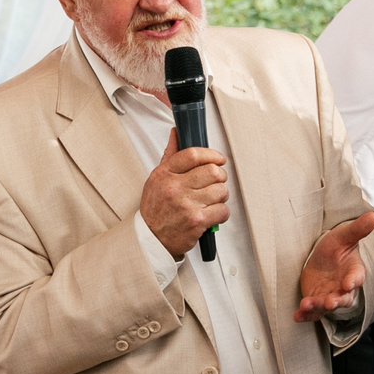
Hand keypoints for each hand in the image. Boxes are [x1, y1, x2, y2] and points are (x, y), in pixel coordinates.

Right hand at [141, 135, 228, 258]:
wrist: (151, 240)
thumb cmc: (155, 209)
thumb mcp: (156, 180)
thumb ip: (170, 156)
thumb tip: (176, 134)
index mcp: (164, 174)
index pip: (193, 155)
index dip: (211, 154)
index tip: (218, 159)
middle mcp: (175, 188)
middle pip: (212, 171)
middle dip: (220, 176)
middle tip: (216, 182)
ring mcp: (186, 205)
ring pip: (221, 190)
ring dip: (221, 195)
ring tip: (212, 200)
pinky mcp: (197, 221)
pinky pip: (223, 210)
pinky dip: (221, 213)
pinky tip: (212, 214)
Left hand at [296, 211, 373, 321]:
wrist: (323, 258)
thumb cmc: (337, 247)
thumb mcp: (343, 236)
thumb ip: (357, 229)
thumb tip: (373, 216)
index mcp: (353, 271)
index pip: (356, 277)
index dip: (353, 281)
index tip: (349, 283)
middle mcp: (343, 288)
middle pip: (343, 298)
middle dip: (337, 301)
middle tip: (330, 302)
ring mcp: (329, 296)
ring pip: (325, 306)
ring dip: (317, 308)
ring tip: (306, 305)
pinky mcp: (315, 300)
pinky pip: (311, 312)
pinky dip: (305, 315)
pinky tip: (296, 316)